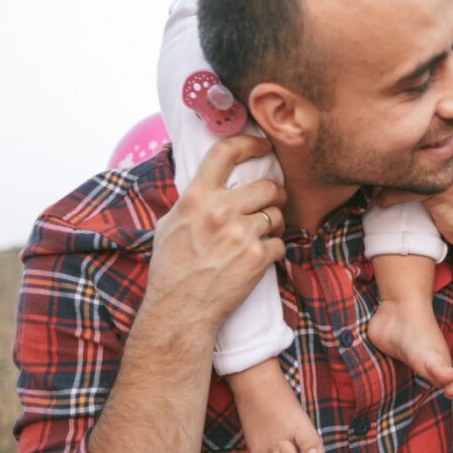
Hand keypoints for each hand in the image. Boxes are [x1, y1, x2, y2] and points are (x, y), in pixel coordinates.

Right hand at [145, 135, 287, 329]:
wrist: (180, 309)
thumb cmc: (171, 269)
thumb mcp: (171, 224)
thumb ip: (192, 201)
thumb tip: (206, 182)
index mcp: (196, 198)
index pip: (225, 153)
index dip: (249, 143)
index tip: (264, 145)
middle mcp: (220, 211)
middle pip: (267, 186)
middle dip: (275, 195)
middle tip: (272, 204)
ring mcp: (241, 233)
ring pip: (277, 214)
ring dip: (275, 224)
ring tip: (262, 236)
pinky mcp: (258, 256)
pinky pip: (280, 244)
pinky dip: (274, 251)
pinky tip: (259, 259)